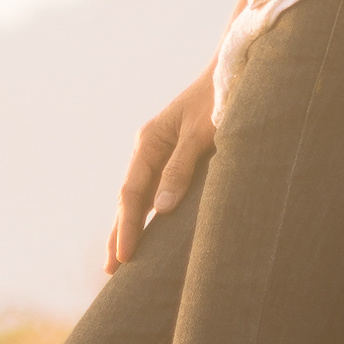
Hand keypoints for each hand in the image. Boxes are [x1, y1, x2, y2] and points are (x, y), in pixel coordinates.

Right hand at [108, 65, 221, 272]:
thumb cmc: (218, 100)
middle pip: (129, 198)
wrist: (232, 73)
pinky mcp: (175, 158)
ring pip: (140, 197)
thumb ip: (180, 168)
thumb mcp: (200, 133)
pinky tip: (149, 232)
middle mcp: (148, 149)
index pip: (131, 193)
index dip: (127, 227)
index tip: (125, 257)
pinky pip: (155, 191)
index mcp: (148, 142)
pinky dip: (148, 214)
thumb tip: (160, 209)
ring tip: (123, 259)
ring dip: (131, 226)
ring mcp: (160, 153)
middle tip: (111, 270)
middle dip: (120, 233)